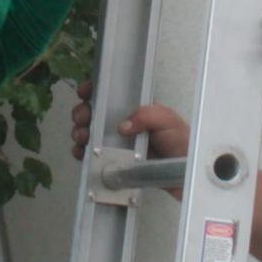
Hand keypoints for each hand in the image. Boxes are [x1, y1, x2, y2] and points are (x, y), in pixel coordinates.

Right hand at [71, 90, 187, 163]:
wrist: (182, 171)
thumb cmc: (179, 141)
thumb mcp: (167, 120)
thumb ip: (147, 115)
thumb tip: (123, 125)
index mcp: (132, 108)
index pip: (109, 94)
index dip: (94, 90)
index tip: (86, 92)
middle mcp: (121, 123)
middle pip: (92, 112)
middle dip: (82, 113)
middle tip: (83, 119)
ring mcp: (114, 142)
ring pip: (88, 132)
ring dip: (80, 132)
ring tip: (82, 137)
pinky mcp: (111, 160)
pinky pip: (91, 154)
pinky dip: (82, 152)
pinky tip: (82, 152)